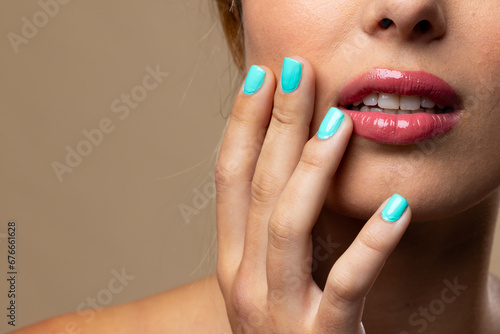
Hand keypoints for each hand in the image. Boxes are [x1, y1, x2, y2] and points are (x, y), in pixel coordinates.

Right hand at [215, 56, 410, 332]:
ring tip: (339, 122)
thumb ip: (275, 228)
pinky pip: (346, 284)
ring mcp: (277, 312)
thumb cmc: (287, 326)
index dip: (240, 125)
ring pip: (288, 226)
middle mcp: (243, 282)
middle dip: (275, 125)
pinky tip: (397, 210)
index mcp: (231, 260)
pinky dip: (372, 246)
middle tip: (296, 73)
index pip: (228, 178)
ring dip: (312, 169)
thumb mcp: (270, 275)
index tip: (258, 79)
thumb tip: (295, 164)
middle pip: (257, 188)